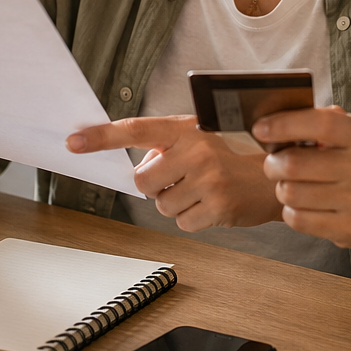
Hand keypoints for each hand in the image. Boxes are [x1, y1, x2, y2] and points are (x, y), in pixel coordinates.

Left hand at [67, 116, 281, 229]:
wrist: (277, 176)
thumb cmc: (232, 156)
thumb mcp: (201, 138)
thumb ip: (167, 147)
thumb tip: (139, 170)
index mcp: (187, 128)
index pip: (135, 129)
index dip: (101, 137)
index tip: (74, 142)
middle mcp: (197, 150)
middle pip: (142, 181)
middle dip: (154, 185)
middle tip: (181, 179)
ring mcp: (208, 180)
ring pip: (161, 205)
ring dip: (176, 203)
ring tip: (202, 191)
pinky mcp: (218, 207)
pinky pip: (181, 222)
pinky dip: (192, 218)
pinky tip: (212, 205)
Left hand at [252, 106, 350, 248]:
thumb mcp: (346, 134)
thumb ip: (317, 121)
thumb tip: (276, 120)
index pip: (321, 125)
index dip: (285, 125)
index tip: (260, 129)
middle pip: (295, 164)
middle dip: (273, 164)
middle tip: (273, 164)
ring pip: (292, 193)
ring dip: (281, 189)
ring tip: (290, 185)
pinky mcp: (349, 229)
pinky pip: (298, 219)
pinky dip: (290, 211)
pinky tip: (301, 205)